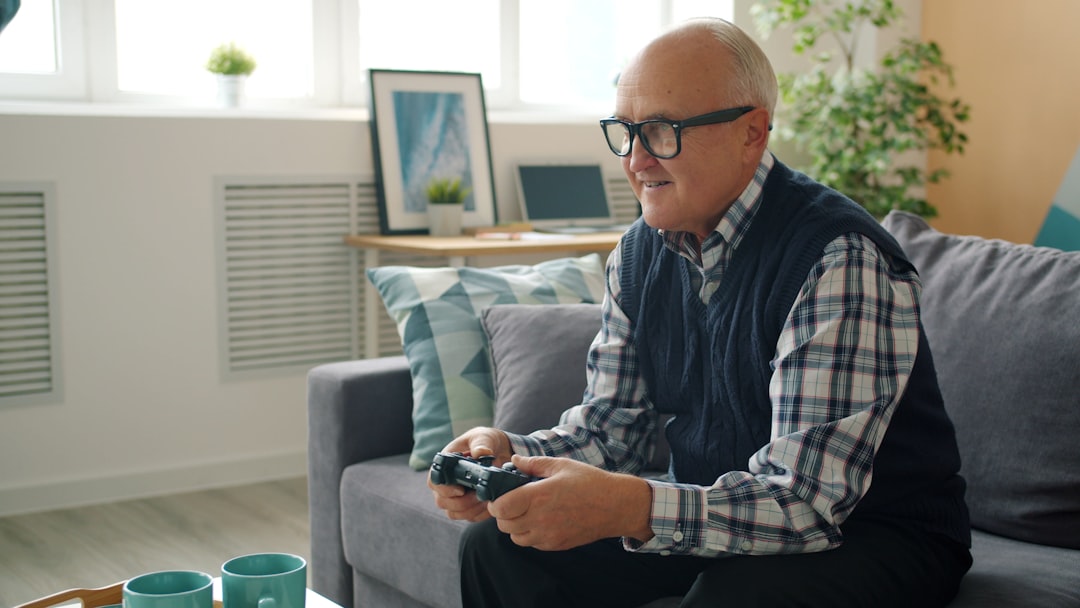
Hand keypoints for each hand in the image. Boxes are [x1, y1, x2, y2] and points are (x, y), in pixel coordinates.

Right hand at [428, 427, 512, 522]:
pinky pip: (469, 517)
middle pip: (441, 501)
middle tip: (479, 495)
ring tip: (486, 499)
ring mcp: (456, 496)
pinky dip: (480, 514)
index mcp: (445, 464)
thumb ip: (482, 443)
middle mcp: (447, 482)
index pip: (434, 480)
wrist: (500, 451)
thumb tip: (481, 453)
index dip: (444, 489)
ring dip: (471, 510)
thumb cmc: (485, 441)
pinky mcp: (469, 506)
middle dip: (461, 502)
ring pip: (453, 513)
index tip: (460, 490)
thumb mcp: (484, 437)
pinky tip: (490, 503)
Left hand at [486, 454, 653, 550]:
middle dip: (503, 513)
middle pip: (504, 525)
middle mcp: (541, 519)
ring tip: (527, 511)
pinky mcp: (556, 545)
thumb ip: (533, 463)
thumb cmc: (590, 482)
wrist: (616, 506)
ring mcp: (548, 535)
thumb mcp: (561, 465)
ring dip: (515, 526)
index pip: (501, 508)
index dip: (495, 502)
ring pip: (516, 537)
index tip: (499, 495)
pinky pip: (532, 543)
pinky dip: (530, 534)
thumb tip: (514, 460)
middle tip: (512, 502)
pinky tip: (541, 520)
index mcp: (539, 495)